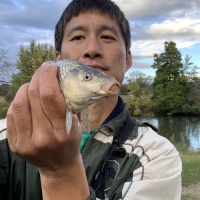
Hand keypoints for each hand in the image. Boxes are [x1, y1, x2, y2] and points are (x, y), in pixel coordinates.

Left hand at [6, 61, 81, 175]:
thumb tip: (59, 78)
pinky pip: (11, 114)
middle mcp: (42, 137)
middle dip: (38, 77)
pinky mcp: (14, 144)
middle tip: (44, 70)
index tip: (51, 66)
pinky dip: (18, 100)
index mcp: (61, 132)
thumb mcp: (76, 124)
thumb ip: (68, 103)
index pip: (50, 97)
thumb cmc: (70, 142)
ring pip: (19, 104)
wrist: (58, 166)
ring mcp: (25, 142)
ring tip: (34, 84)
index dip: (48, 76)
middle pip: (33, 96)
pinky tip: (26, 97)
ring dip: (26, 87)